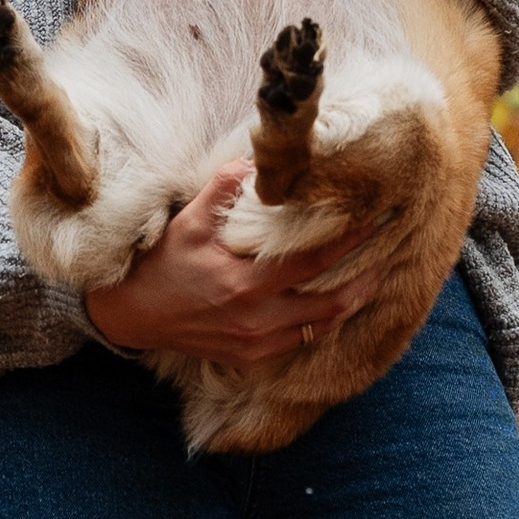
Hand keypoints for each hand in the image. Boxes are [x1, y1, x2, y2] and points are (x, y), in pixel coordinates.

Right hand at [85, 162, 378, 364]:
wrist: (130, 314)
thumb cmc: (159, 264)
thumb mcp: (186, 222)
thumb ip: (222, 190)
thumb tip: (254, 161)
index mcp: (244, 283)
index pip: (313, 261)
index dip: (349, 241)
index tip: (374, 219)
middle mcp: (256, 319)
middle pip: (331, 302)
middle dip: (365, 276)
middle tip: (388, 251)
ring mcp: (255, 343)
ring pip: (321, 327)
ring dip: (350, 303)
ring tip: (372, 279)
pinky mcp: (249, 357)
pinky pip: (298, 343)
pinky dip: (321, 324)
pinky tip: (334, 306)